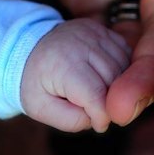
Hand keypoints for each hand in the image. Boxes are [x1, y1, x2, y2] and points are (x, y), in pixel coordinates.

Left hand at [21, 18, 129, 132]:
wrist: (29, 48)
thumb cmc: (36, 83)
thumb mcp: (40, 110)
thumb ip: (70, 120)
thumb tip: (100, 120)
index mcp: (63, 65)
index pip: (96, 96)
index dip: (102, 116)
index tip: (98, 125)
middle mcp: (81, 44)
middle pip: (114, 81)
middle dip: (111, 102)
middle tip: (98, 111)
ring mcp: (93, 33)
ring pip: (123, 66)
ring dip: (119, 86)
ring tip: (102, 94)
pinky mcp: (102, 29)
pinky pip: (125, 52)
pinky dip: (122, 69)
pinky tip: (109, 78)